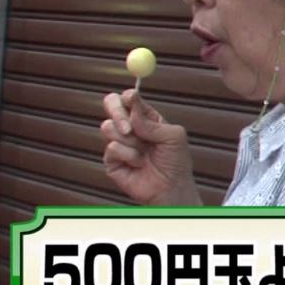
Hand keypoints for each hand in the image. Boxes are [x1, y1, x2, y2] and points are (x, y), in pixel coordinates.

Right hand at [100, 89, 201, 205]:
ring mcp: (119, 142)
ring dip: (129, 140)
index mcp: (146, 118)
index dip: (128, 97)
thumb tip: (132, 109)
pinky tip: (138, 164)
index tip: (131, 98)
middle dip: (118, 113)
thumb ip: (152, 122)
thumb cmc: (176, 162)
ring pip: (107, 127)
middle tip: (130, 128)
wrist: (170, 187)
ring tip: (143, 152)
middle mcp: (130, 127)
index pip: (130, 99)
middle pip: (111, 105)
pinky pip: (112, 148)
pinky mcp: (111, 159)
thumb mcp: (173, 136)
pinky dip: (128, 156)